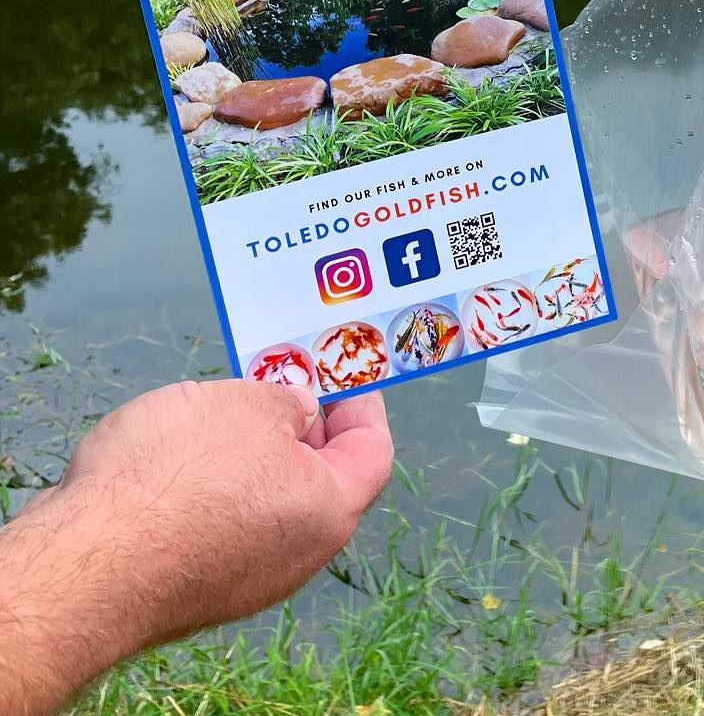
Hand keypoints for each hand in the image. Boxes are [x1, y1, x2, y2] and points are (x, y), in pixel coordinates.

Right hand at [0, 381, 391, 714]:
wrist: (82, 565)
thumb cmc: (177, 474)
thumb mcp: (246, 404)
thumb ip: (286, 401)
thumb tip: (300, 411)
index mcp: (328, 511)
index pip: (371, 451)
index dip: (361, 402)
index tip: (342, 369)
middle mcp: (297, 554)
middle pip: (321, 477)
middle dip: (303, 423)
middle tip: (280, 378)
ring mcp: (243, 577)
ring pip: (268, 500)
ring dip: (255, 452)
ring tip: (226, 405)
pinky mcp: (193, 584)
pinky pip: (223, 523)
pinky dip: (217, 485)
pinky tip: (183, 452)